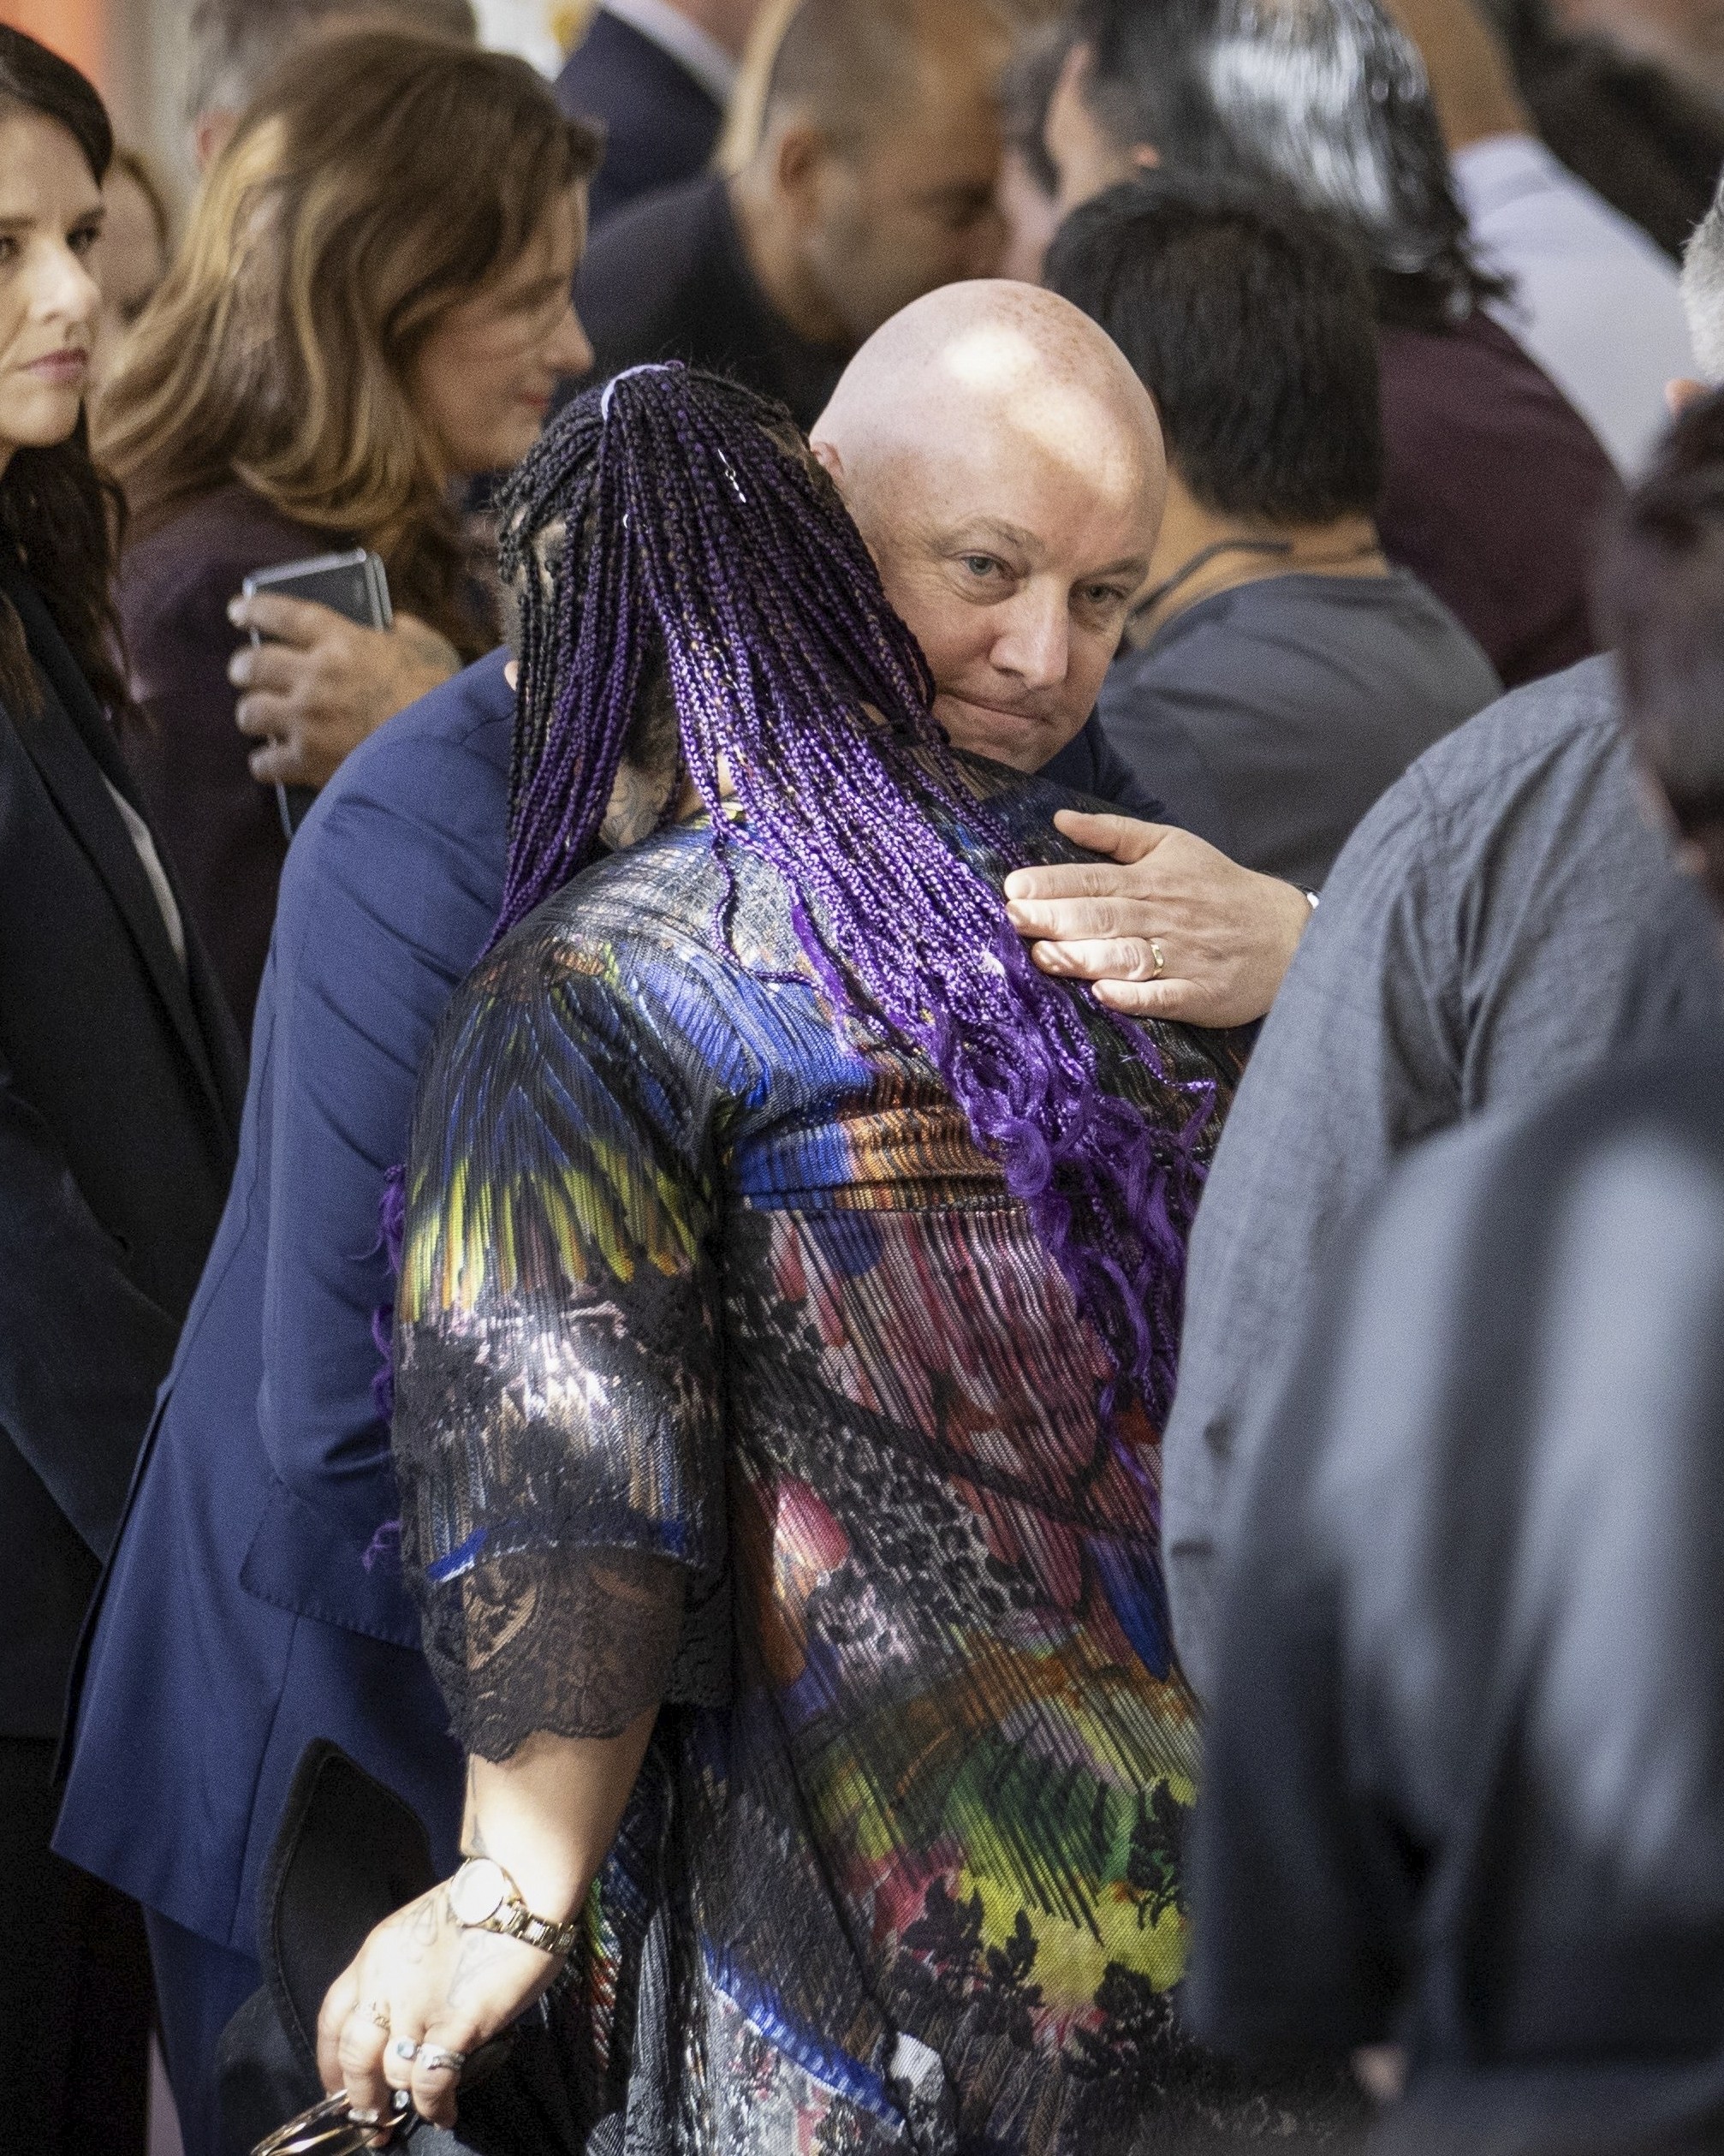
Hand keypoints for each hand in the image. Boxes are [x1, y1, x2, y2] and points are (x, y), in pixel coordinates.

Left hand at [227, 593, 460, 788]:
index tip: (238, 611)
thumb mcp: (431, 648)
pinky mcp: (308, 762)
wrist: (445, 756)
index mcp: (342, 640)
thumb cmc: (444, 699)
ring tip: (261, 718)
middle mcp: (314, 676)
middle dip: (243, 667)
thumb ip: (404, 631)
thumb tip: (390, 625)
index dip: (253, 609)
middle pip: (252, 664)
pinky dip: (266, 762)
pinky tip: (274, 762)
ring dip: (253, 714)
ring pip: (250, 712)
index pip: (281, 614)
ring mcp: (307, 720)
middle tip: (245, 672)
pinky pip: (263, 762)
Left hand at [317, 1882, 559, 2136]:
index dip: (329, 2062)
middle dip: (358, 2096)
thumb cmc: (482, 1897)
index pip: (332, 2018)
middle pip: (353, 2056)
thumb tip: (406, 2012)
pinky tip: (446, 2113)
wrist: (519, 1880)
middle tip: (370, 2120)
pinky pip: (432, 2081)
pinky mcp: (455, 2023)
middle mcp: (384, 1983)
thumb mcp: (418, 1928)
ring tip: (414, 2114)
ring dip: (401, 2100)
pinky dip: (435, 2106)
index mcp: (374, 1955)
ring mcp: (418, 2006)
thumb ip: (403, 1969)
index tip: (337, 2087)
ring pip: (390, 2074)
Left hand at [1003, 809, 1311, 1027]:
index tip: (1014, 888)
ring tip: (1044, 957)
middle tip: (1014, 919)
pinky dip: (1136, 996)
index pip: (1094, 879)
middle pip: (1104, 917)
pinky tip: (1105, 995)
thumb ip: (1114, 833)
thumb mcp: (1172, 845)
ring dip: (1085, 957)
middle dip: (1057, 918)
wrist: (1288, 933)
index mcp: (1153, 879)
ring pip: (1127, 956)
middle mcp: (1164, 916)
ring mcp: (1184, 956)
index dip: (1054, 884)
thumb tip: (1060, 818)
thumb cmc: (1218, 888)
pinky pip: (1165, 996)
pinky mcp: (1201, 993)